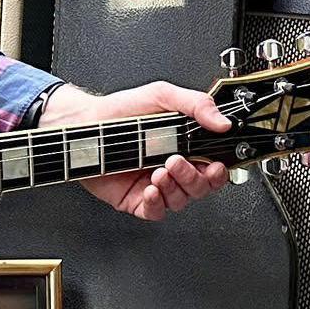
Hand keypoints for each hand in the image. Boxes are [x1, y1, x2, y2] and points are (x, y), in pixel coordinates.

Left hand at [41, 82, 230, 221]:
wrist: (86, 123)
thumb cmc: (121, 111)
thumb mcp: (162, 96)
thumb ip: (196, 105)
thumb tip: (223, 121)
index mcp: (185, 147)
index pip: (213, 167)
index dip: (218, 171)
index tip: (215, 165)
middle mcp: (173, 168)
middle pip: (200, 188)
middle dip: (193, 178)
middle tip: (176, 162)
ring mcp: (155, 185)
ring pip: (180, 201)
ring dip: (174, 188)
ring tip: (159, 172)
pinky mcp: (136, 200)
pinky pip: (155, 212)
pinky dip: (156, 204)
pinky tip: (150, 190)